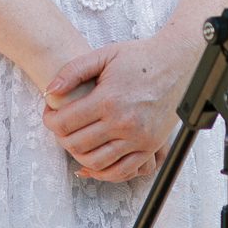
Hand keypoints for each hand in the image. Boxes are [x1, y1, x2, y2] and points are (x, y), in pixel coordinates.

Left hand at [42, 35, 188, 182]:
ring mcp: (139, 138)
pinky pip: (121, 171)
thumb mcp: (103, 56)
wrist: (177, 64)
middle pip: (77, 144)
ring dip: (78, 155)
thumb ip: (73, 71)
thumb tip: (50, 92)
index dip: (50, 120)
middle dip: (61, 137)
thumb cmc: (139, 58)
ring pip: (96, 161)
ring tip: (74, 140)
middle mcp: (124, 123)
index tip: (49, 114)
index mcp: (108, 100)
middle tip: (59, 126)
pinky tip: (90, 163)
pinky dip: (102, 172)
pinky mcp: (150, 147)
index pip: (65, 123)